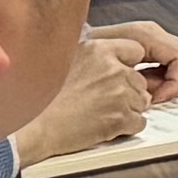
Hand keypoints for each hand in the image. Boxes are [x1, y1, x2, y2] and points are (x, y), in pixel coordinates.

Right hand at [18, 22, 177, 161]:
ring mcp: (119, 94)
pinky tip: (104, 125)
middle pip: (140, 79)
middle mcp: (113, 69)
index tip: (119, 75)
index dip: (129, 64)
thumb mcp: (65, 60)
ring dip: (127, 109)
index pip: (136, 49)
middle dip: (128, 91)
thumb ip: (91, 54)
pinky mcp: (121, 118)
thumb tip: (107, 57)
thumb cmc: (42, 98)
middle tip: (102, 100)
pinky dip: (127, 127)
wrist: (35, 127)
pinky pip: (139, 122)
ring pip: (142, 102)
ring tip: (99, 113)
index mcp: (99, 49)